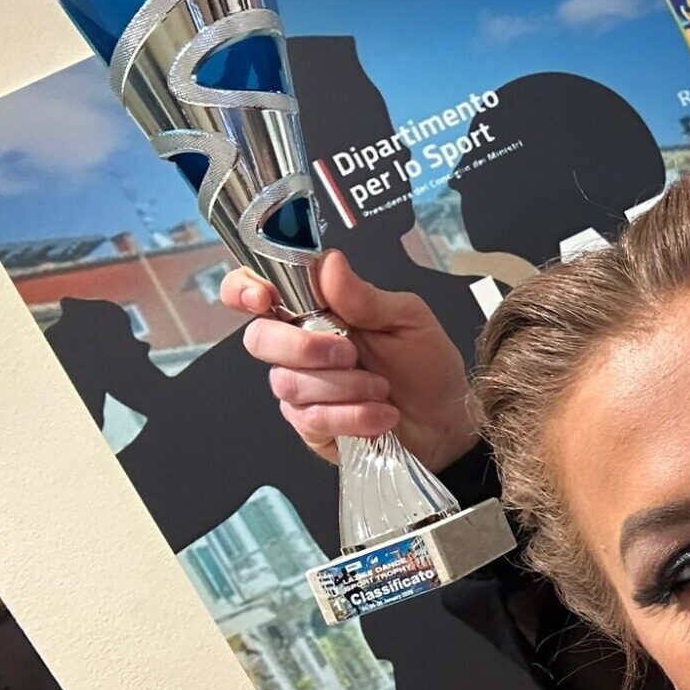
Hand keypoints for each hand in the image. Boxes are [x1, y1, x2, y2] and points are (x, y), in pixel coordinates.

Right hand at [219, 251, 477, 468]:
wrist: (446, 421)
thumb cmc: (426, 366)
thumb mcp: (407, 319)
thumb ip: (365, 296)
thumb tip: (329, 263)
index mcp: (316, 310)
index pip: (256, 290)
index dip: (244, 289)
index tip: (263, 298)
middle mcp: (299, 347)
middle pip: (260, 339)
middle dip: (305, 347)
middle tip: (351, 352)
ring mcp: (301, 388)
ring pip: (289, 383)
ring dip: (345, 386)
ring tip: (381, 388)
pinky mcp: (310, 426)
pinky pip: (311, 419)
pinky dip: (354, 415)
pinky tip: (381, 415)